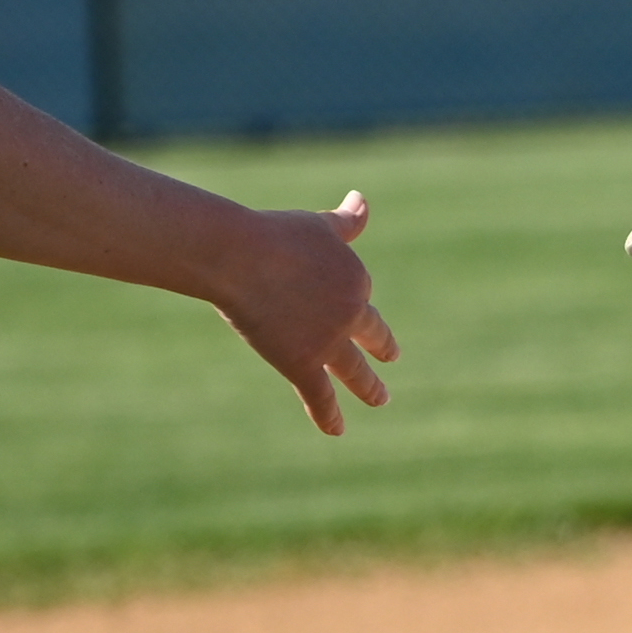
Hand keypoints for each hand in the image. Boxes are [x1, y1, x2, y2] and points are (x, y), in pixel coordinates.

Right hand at [213, 191, 396, 433]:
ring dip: (370, 387)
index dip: (342, 296)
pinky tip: (338, 431)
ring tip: (382, 399)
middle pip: (373, 335)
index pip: (358, 293)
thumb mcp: (317, 226)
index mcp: (356, 279)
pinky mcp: (303, 364)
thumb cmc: (274, 234)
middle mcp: (351, 314)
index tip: (334, 298)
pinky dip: (330, 416)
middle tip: (391, 359)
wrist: (240, 257)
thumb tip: (362, 201)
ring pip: (355, 372)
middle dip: (382, 348)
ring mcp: (329, 342)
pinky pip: (321, 397)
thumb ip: (346, 223)